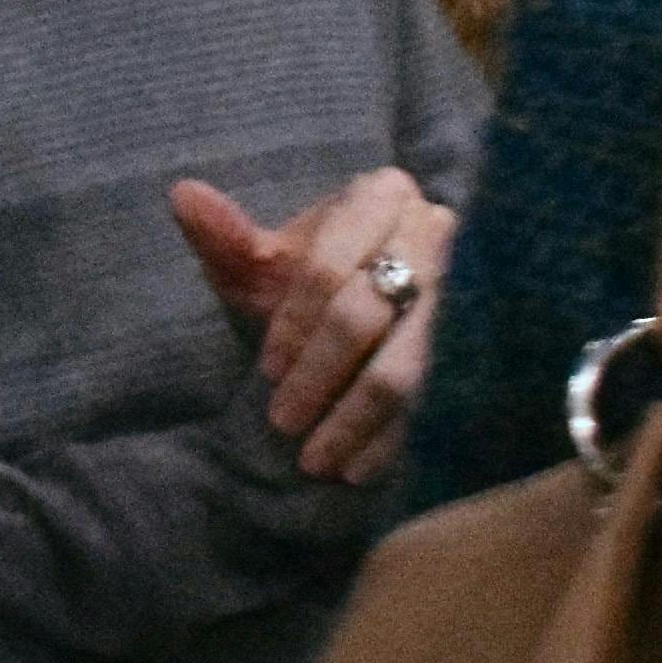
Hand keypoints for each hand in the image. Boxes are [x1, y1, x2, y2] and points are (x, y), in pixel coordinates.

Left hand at [167, 166, 451, 485]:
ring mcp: (467, 289)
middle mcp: (433, 233)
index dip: (292, 322)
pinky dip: (394, 437)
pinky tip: (360, 469)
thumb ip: (226, 235)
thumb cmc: (315, 279)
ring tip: (316, 461)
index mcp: (381, 196)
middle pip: (367, 313)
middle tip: (281, 421)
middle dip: (320, 374)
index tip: (267, 370)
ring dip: (355, 417)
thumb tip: (182, 194)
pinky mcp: (479, 341)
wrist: (383, 301)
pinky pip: (436, 396)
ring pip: (407, 362)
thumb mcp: (266, 261)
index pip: (328, 265)